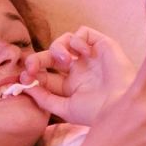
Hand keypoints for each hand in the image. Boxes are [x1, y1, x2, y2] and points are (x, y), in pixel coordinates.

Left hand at [18, 27, 134, 125]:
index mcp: (69, 86)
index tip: (24, 77)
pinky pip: (82, 33)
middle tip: (32, 66)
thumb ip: (44, 99)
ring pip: (63, 42)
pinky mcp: (101, 45)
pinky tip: (82, 53)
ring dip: (57, 48)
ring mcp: (89, 57)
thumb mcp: (65, 108)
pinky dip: (77, 40)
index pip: (45, 74)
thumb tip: (25, 87)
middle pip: (50, 57)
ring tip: (65, 61)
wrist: (120, 106)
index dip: (32, 74)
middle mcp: (78, 70)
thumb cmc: (96, 112)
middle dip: (38, 59)